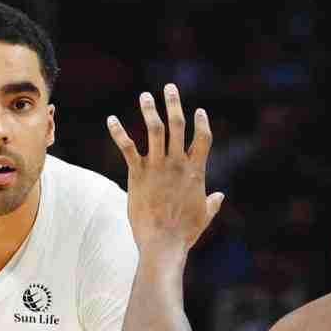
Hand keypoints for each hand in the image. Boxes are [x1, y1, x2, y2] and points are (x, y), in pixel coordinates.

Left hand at [106, 83, 223, 252]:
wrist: (163, 243)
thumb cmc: (185, 233)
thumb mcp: (204, 216)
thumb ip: (212, 203)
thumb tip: (220, 196)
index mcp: (195, 171)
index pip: (203, 138)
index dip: (201, 122)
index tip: (198, 111)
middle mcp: (177, 163)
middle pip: (178, 125)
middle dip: (174, 103)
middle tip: (169, 87)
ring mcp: (157, 166)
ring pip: (154, 129)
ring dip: (150, 109)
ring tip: (145, 95)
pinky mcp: (137, 173)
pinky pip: (127, 147)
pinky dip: (118, 131)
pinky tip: (111, 119)